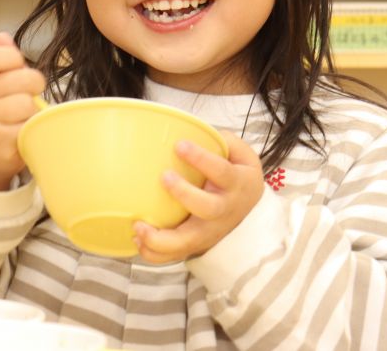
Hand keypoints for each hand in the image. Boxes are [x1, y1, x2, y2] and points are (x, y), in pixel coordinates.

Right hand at [0, 32, 45, 190]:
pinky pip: (29, 128)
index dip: (16, 59)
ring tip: (25, 116)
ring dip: (34, 112)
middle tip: (29, 94)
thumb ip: (4, 56)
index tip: (18, 68)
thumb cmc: (2, 107)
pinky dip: (33, 131)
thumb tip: (2, 37)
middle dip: (34, 85)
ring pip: (27, 104)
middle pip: (23, 78)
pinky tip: (24, 134)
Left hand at [132, 133, 263, 263]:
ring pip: (187, 241)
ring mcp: (209, 231)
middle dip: (184, 194)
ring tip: (138, 225)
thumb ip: (222, 141)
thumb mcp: (240, 154)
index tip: (180, 145)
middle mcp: (224, 210)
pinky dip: (155, 253)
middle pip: (207, 208)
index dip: (202, 159)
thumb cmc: (237, 176)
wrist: (249, 211)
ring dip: (161, 237)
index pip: (222, 171)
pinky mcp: (196, 244)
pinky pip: (174, 256)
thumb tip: (192, 130)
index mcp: (237, 184)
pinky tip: (138, 239)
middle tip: (164, 177)